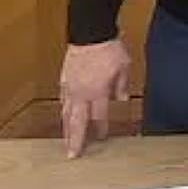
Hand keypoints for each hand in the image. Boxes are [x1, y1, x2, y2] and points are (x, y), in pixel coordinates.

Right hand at [59, 39, 131, 158]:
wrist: (90, 32)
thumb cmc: (109, 49)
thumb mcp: (124, 67)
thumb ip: (122, 85)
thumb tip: (121, 99)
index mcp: (98, 92)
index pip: (99, 117)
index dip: (100, 130)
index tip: (101, 140)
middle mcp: (81, 93)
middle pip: (76, 122)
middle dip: (75, 140)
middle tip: (72, 155)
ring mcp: (70, 87)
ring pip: (66, 113)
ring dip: (66, 128)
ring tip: (66, 141)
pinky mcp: (64, 79)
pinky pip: (63, 100)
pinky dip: (63, 111)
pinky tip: (64, 116)